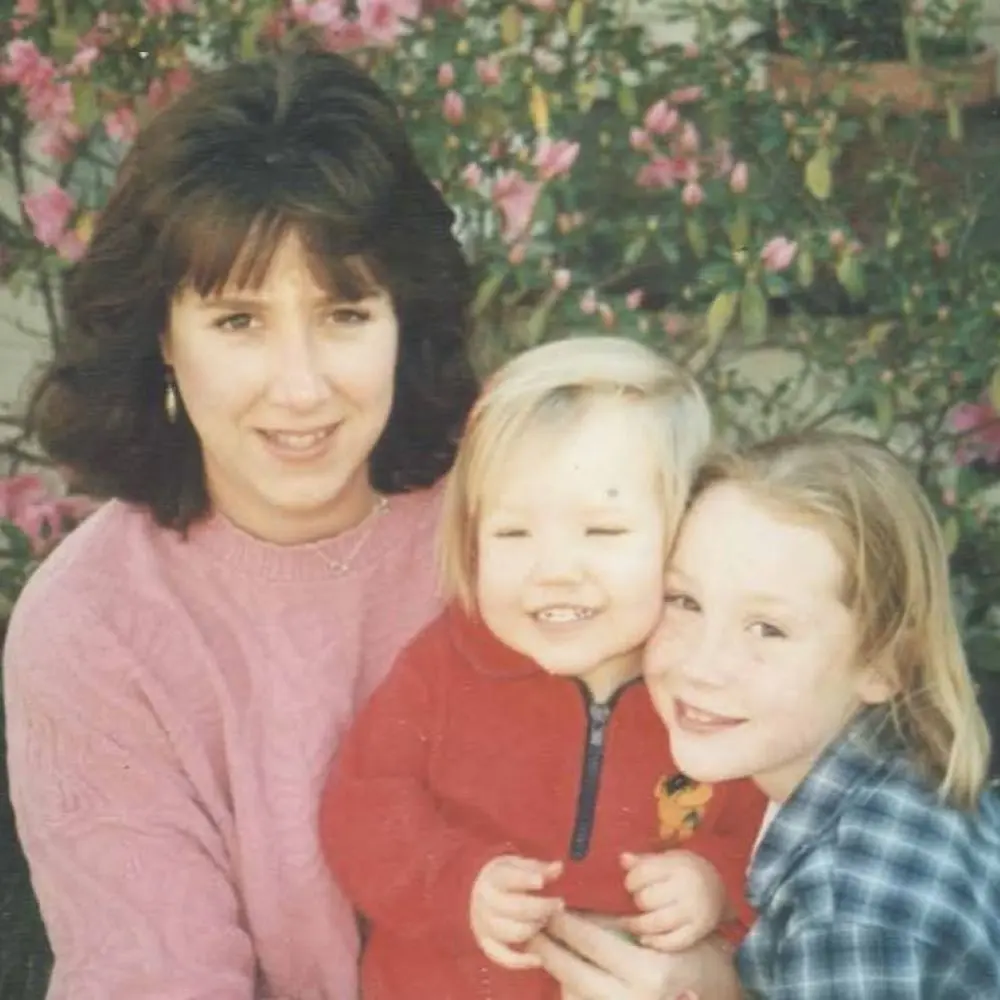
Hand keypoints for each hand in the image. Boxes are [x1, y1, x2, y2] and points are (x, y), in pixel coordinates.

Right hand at [470, 855, 563, 969]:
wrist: (478, 892)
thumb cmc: (504, 878)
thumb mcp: (518, 865)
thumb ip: (539, 868)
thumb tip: (559, 867)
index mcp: (493, 879)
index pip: (510, 878)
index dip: (526, 879)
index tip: (542, 881)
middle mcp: (486, 902)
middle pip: (517, 908)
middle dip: (542, 907)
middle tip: (558, 904)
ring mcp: (485, 925)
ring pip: (514, 933)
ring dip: (535, 927)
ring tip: (545, 919)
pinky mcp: (488, 944)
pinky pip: (504, 957)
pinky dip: (521, 961)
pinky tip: (539, 959)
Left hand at [528, 910, 740, 999]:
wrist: (715, 993)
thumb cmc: (687, 954)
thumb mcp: (655, 933)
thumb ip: (614, 925)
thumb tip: (570, 911)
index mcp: (648, 973)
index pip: (593, 944)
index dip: (564, 925)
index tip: (546, 910)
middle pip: (574, 975)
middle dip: (549, 950)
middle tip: (531, 931)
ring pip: (574, 997)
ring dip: (557, 974)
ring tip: (545, 951)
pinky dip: (572, 992)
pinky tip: (565, 976)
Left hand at [621, 850, 726, 950]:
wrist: (718, 889)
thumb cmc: (685, 871)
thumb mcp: (668, 860)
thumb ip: (644, 861)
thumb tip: (622, 859)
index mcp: (677, 866)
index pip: (643, 872)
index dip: (631, 880)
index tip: (630, 885)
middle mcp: (686, 888)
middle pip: (648, 899)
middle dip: (636, 901)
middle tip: (635, 902)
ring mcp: (693, 912)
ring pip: (657, 923)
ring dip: (637, 925)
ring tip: (628, 923)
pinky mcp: (698, 931)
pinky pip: (672, 942)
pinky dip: (655, 942)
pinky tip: (644, 938)